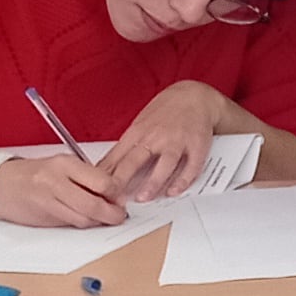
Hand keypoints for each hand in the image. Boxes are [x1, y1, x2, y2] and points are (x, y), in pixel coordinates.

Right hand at [0, 151, 126, 227]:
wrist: (0, 185)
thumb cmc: (36, 174)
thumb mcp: (62, 166)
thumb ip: (87, 177)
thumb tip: (116, 193)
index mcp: (65, 164)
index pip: (102, 182)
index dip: (116, 193)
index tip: (121, 196)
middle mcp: (56, 181)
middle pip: (94, 204)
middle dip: (112, 214)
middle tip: (119, 215)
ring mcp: (48, 200)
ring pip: (83, 219)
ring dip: (98, 221)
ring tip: (104, 217)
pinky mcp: (44, 217)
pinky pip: (71, 224)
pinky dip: (83, 224)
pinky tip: (86, 219)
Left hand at [101, 82, 228, 203]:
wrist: (195, 96)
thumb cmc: (165, 112)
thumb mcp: (140, 124)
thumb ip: (127, 147)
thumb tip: (106, 169)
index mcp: (138, 132)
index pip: (116, 156)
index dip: (106, 176)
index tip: (98, 192)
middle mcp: (156, 136)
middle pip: (134, 160)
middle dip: (121, 180)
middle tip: (113, 199)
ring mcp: (177, 141)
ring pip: (164, 164)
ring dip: (152, 182)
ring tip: (143, 198)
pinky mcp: (197, 146)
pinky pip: (191, 166)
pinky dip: (183, 180)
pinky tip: (174, 191)